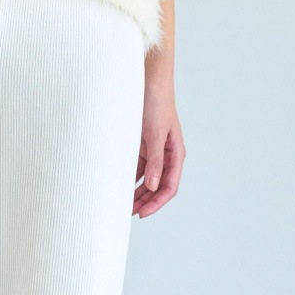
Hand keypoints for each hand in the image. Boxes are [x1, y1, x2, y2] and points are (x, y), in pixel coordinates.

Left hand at [133, 66, 184, 217]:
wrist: (148, 80)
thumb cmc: (156, 103)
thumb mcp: (154, 134)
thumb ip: (155, 162)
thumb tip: (154, 187)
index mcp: (175, 154)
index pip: (169, 187)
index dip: (157, 203)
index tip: (142, 214)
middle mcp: (166, 155)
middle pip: (157, 187)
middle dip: (145, 202)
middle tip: (128, 214)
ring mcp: (153, 152)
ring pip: (146, 180)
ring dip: (136, 193)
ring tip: (122, 204)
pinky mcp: (141, 146)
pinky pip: (137, 169)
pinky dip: (129, 179)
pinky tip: (118, 187)